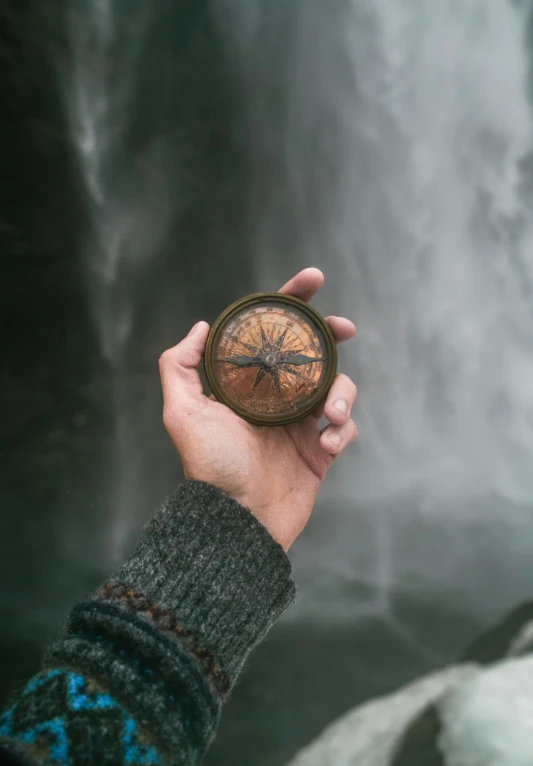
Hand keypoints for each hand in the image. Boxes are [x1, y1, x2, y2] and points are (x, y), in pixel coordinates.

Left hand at [159, 268, 357, 550]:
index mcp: (249, 385)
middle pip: (313, 352)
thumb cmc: (211, 467)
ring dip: (343, 394)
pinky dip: (344, 430)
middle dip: (332, 334)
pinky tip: (328, 443)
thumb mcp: (182, 412)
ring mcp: (301, 424)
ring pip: (338, 388)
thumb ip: (180, 365)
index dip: (291, 301)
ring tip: (331, 417)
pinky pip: (346, 427)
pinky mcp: (320, 451)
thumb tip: (203, 325)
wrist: (239, 522)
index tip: (312, 279)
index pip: (271, 333)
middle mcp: (276, 399)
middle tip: (346, 328)